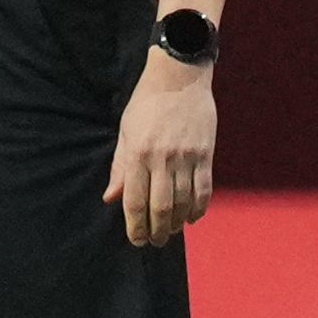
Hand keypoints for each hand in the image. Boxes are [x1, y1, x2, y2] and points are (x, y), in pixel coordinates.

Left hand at [106, 54, 215, 244]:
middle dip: (157, 231)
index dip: (135, 226)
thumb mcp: (126, 131)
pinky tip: (194, 217)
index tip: (137, 240)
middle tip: (156, 242)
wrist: (179, 76)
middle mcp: (162, 158)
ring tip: (173, 230)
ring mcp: (186, 156)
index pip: (135, 201)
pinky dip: (200, 207)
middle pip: (161, 207)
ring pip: (184, 202)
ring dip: (178, 223)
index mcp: (138, 153)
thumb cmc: (147, 103)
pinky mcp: (205, 153)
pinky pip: (204, 188)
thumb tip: (111, 198)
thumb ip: (120, 167)